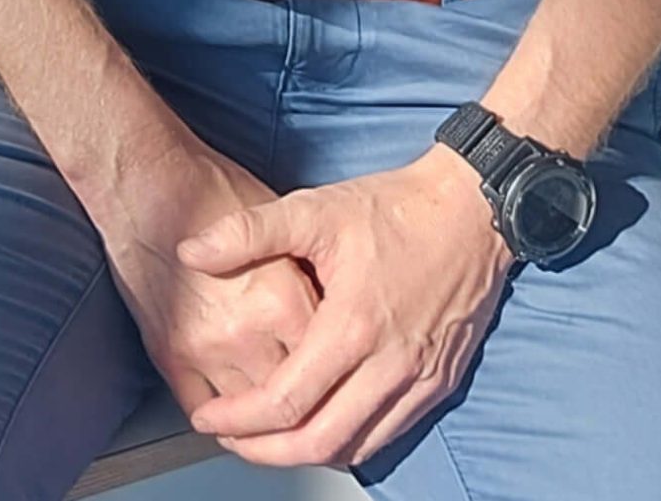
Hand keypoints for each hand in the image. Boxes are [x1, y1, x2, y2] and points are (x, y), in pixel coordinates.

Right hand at [93, 141, 322, 416]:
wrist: (146, 181)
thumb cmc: (211, 189)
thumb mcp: (283, 222)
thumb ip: (308, 278)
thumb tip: (334, 311)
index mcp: (283, 300)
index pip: (329, 363)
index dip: (339, 369)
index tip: (343, 371)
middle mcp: (247, 333)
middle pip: (294, 398)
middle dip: (308, 401)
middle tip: (319, 402)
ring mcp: (206, 348)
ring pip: (249, 413)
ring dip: (264, 420)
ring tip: (279, 416)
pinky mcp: (169, 353)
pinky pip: (200, 406)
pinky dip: (218, 418)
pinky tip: (231, 416)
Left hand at [173, 148, 515, 468]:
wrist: (470, 209)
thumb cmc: (393, 208)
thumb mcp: (313, 209)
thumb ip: (247, 233)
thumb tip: (190, 253)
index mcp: (353, 327)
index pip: (286, 402)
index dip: (238, 420)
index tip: (207, 419)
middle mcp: (389, 366)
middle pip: (319, 442)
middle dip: (266, 452)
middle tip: (231, 440)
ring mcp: (420, 380)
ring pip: (356, 448)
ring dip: (307, 453)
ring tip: (269, 437)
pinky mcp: (439, 382)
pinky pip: (389, 434)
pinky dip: (350, 441)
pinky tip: (325, 424)